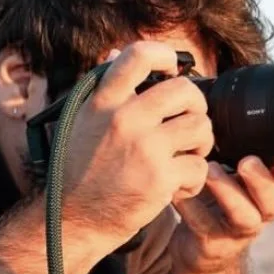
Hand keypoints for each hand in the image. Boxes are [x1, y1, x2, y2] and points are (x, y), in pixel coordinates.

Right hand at [60, 41, 214, 255]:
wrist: (72, 220)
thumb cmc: (78, 171)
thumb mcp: (80, 120)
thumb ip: (104, 90)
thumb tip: (116, 53)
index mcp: (103, 101)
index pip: (138, 55)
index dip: (165, 55)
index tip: (172, 67)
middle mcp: (123, 119)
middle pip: (184, 90)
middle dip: (196, 106)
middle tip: (188, 123)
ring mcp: (144, 148)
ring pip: (200, 127)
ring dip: (201, 143)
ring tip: (186, 155)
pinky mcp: (159, 178)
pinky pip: (199, 166)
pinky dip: (194, 179)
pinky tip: (176, 186)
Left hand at [171, 156, 273, 273]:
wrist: (198, 254)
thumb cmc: (225, 213)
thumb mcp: (250, 194)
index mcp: (265, 206)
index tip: (256, 157)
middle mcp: (253, 222)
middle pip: (271, 208)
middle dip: (261, 184)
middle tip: (243, 162)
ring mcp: (230, 235)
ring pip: (239, 217)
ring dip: (227, 191)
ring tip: (209, 169)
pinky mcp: (205, 244)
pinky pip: (198, 221)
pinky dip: (187, 201)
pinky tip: (177, 185)